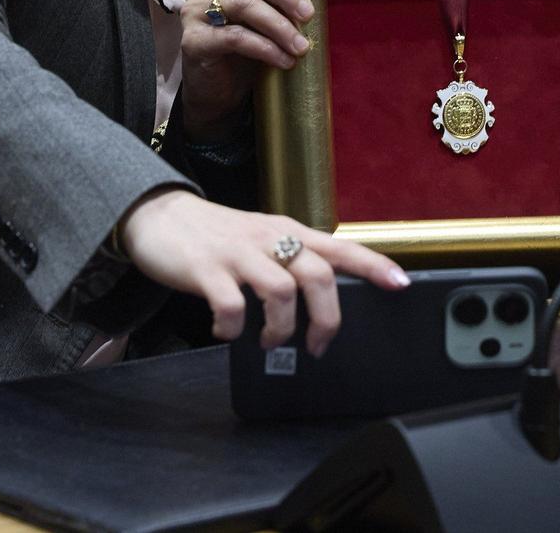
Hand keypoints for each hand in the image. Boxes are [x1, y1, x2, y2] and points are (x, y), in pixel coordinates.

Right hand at [117, 189, 406, 355]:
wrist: (158, 214)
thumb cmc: (216, 235)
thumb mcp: (262, 239)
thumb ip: (290, 262)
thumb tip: (319, 301)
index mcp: (288, 232)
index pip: (340, 247)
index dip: (373, 265)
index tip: (401, 284)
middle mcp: (269, 239)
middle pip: (318, 275)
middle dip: (327, 319)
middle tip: (319, 345)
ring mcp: (238, 254)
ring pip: (281, 291)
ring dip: (281, 328)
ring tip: (270, 341)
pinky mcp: (206, 269)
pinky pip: (231, 305)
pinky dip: (233, 328)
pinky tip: (227, 333)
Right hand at [176, 0, 311, 139]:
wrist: (214, 92)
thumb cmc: (243, 48)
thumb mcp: (261, 16)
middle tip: (309, 14)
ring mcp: (194, 12)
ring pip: (243, 4)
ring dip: (279, 25)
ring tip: (302, 46)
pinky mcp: (193, 41)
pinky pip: (235, 37)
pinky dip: (265, 48)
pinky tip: (284, 60)